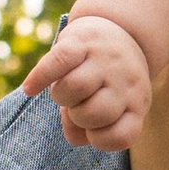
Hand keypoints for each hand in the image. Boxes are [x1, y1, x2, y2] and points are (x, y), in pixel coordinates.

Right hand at [24, 12, 152, 150]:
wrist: (122, 30)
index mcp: (137, 105)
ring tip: (65, 90)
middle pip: (93, 114)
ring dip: (61, 96)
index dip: (99, 139)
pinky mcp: (84, 40)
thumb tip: (72, 132)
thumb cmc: (107, 83)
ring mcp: (106, 60)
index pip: (120, 137)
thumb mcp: (108, 108)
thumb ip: (85, 129)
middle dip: (77, 116)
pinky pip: (58, 61)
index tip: (95, 128)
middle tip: (79, 104)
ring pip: (74, 88)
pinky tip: (31, 89)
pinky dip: (40, 78)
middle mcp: (127, 82)